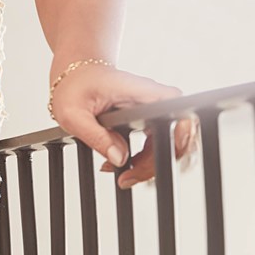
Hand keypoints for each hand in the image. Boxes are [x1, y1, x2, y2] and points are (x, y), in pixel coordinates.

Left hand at [49, 62, 199, 189]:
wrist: (73, 75)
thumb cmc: (74, 86)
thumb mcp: (74, 115)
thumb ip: (96, 137)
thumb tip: (119, 158)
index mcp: (142, 93)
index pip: (178, 114)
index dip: (180, 138)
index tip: (163, 160)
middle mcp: (154, 99)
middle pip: (176, 136)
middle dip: (155, 163)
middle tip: (128, 179)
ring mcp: (153, 109)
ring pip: (167, 144)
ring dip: (148, 165)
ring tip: (123, 176)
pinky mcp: (147, 118)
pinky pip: (156, 143)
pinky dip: (142, 160)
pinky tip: (121, 165)